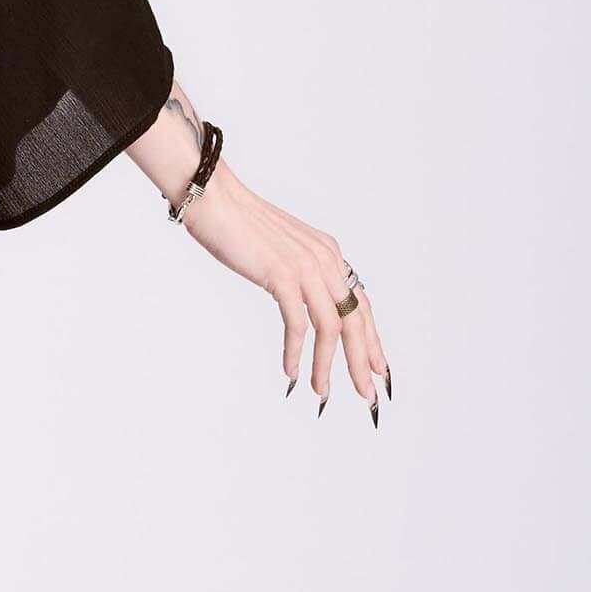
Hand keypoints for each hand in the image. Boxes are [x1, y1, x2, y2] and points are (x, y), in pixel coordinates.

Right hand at [180, 165, 391, 417]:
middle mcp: (326, 260)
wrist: (212, 197)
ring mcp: (306, 267)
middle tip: (367, 394)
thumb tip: (298, 298)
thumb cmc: (236, 223)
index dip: (372, 340)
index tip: (378, 368)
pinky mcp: (282, 274)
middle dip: (363, 361)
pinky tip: (291, 372)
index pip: (361, 305)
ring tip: (322, 392)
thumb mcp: (279, 250)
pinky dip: (296, 352)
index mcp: (329, 253)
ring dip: (328, 365)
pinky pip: (297, 324)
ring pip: (331, 327)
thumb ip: (296, 271)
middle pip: (356, 320)